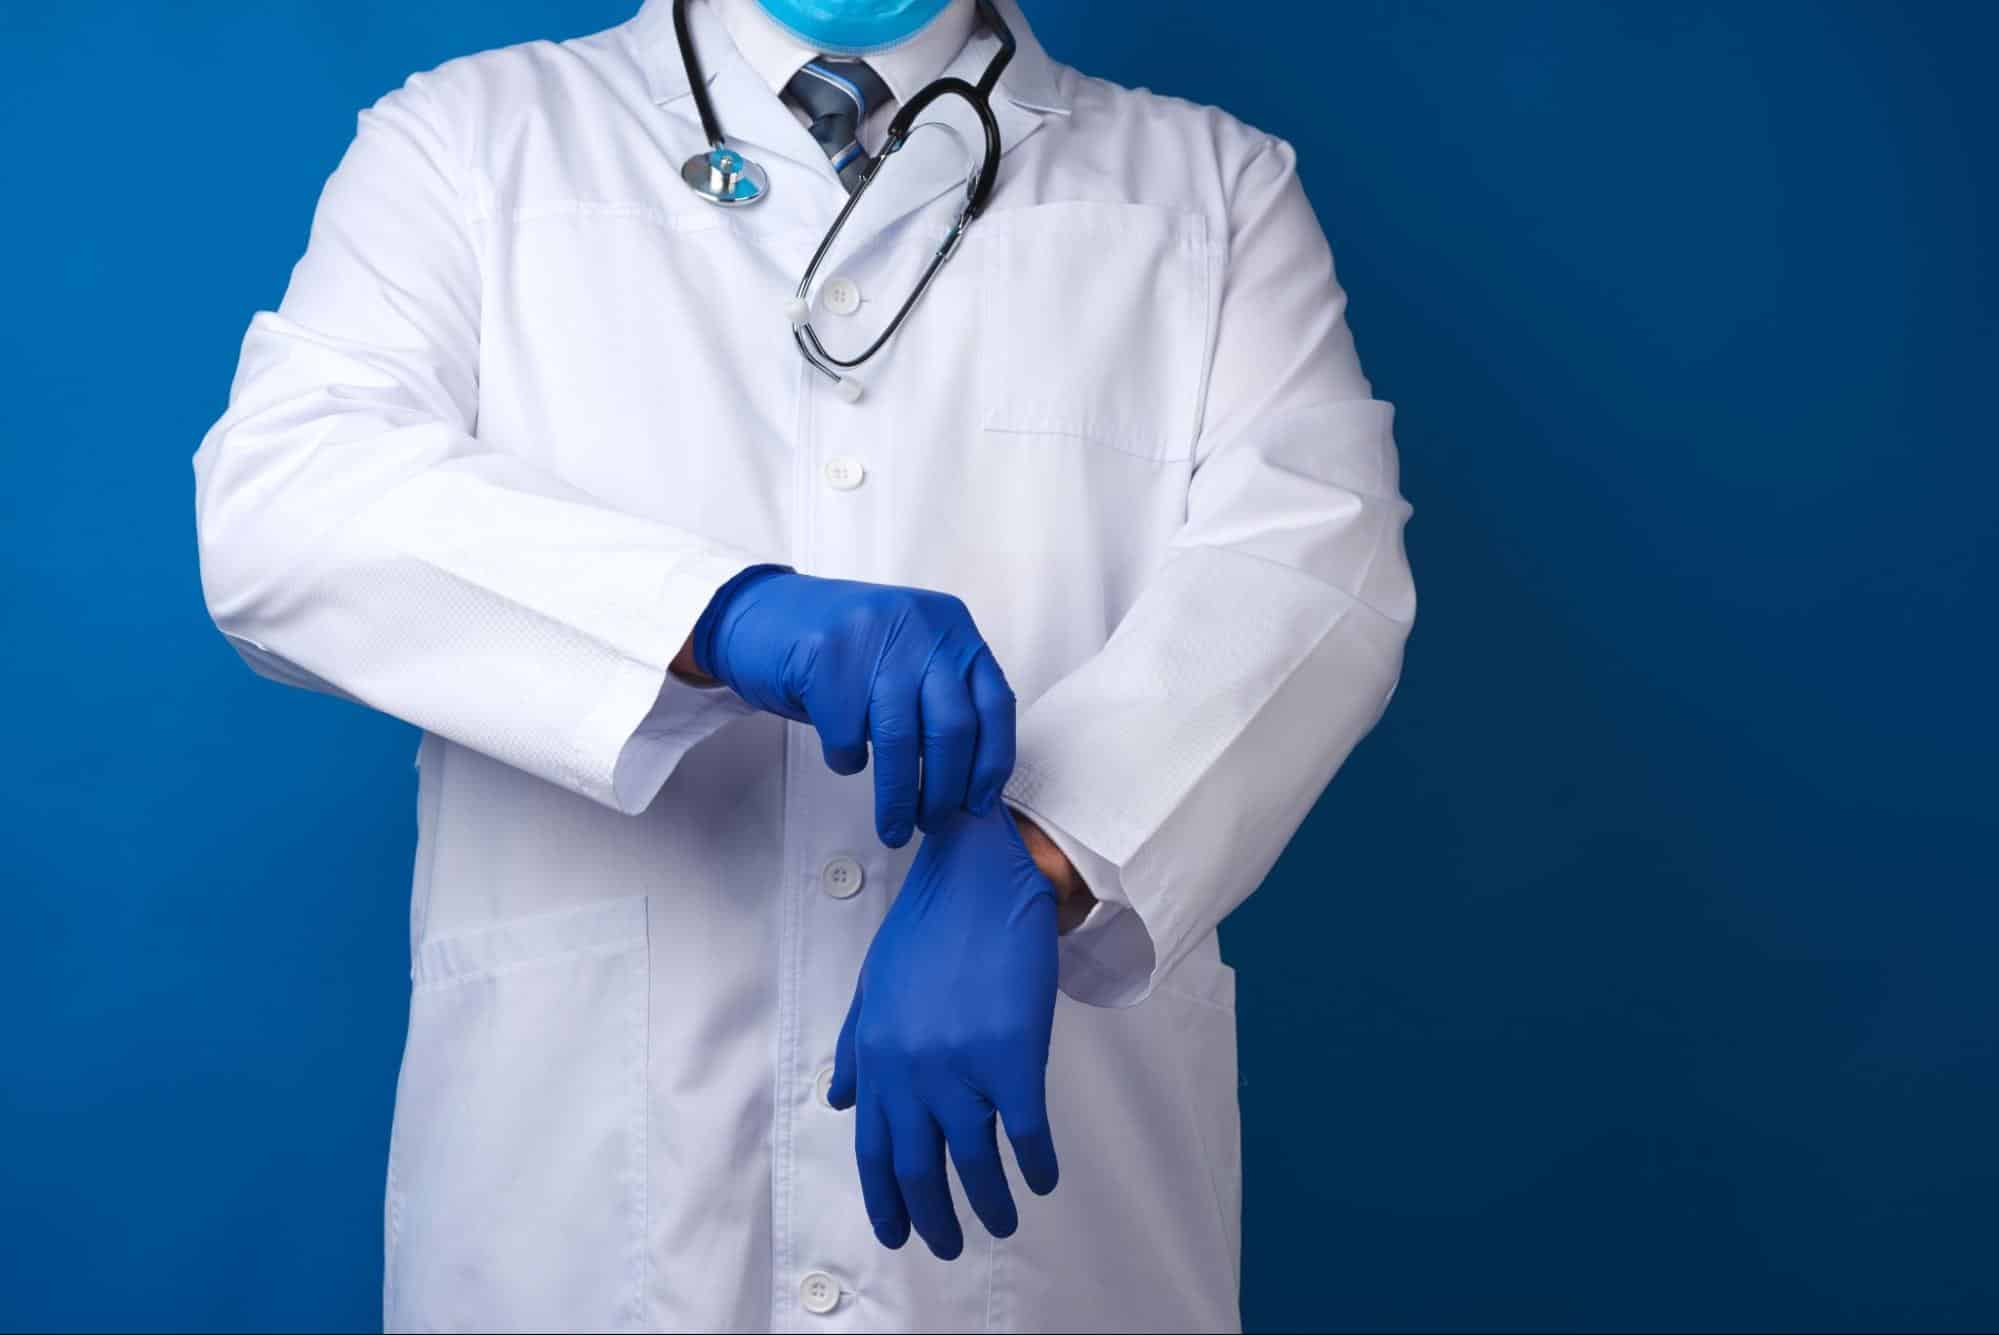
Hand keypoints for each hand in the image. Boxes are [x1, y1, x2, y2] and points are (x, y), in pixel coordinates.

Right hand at [696, 571, 1014, 845]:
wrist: (764, 613)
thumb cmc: (844, 651)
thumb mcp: (906, 656)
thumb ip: (940, 697)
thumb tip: (967, 782)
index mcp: (952, 627)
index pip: (994, 704)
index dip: (991, 762)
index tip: (977, 803)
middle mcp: (921, 627)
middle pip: (952, 727)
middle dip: (944, 789)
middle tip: (931, 822)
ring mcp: (874, 638)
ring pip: (901, 739)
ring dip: (898, 797)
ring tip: (894, 827)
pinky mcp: (827, 657)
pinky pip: (848, 735)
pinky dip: (848, 761)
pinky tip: (844, 757)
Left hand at [827, 803, 1059, 1258]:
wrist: (982, 881)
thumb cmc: (929, 927)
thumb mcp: (874, 987)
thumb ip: (856, 1049)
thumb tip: (844, 1104)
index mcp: (877, 1057)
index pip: (875, 1151)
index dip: (887, 1201)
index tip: (900, 1234)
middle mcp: (912, 1072)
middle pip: (920, 1170)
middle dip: (935, 1219)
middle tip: (949, 1246)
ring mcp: (962, 1068)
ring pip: (974, 1163)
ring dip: (989, 1204)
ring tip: (1002, 1224)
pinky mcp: (1013, 1058)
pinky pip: (1026, 1134)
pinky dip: (1034, 1166)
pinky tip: (1041, 1180)